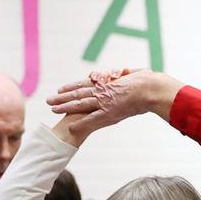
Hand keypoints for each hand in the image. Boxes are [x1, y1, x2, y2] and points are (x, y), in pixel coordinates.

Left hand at [47, 69, 182, 136]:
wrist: (151, 88)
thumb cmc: (148, 81)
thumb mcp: (134, 76)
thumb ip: (126, 75)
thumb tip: (127, 72)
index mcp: (107, 82)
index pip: (85, 84)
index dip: (72, 87)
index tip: (62, 88)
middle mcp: (103, 90)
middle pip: (78, 93)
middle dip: (62, 97)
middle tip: (49, 99)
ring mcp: (105, 101)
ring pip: (80, 103)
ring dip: (65, 106)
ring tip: (52, 108)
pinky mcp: (110, 112)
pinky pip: (93, 119)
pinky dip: (82, 123)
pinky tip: (72, 127)